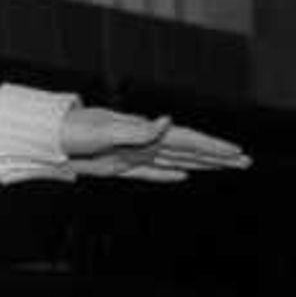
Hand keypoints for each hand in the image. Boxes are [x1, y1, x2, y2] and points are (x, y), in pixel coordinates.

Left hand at [61, 108, 249, 179]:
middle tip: (246, 162)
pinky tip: (183, 176)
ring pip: (177, 161)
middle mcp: (146, 142)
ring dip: (202, 164)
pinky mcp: (120, 166)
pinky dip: (168, 174)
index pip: (189, 141)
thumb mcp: (106, 130)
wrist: (49, 138)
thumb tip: (168, 120)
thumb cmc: (76, 130)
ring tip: (226, 166)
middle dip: (218, 157)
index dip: (214, 147)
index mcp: (147, 133)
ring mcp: (134, 154)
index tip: (237, 153)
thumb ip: (139, 130)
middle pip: (190, 151)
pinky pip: (151, 172)